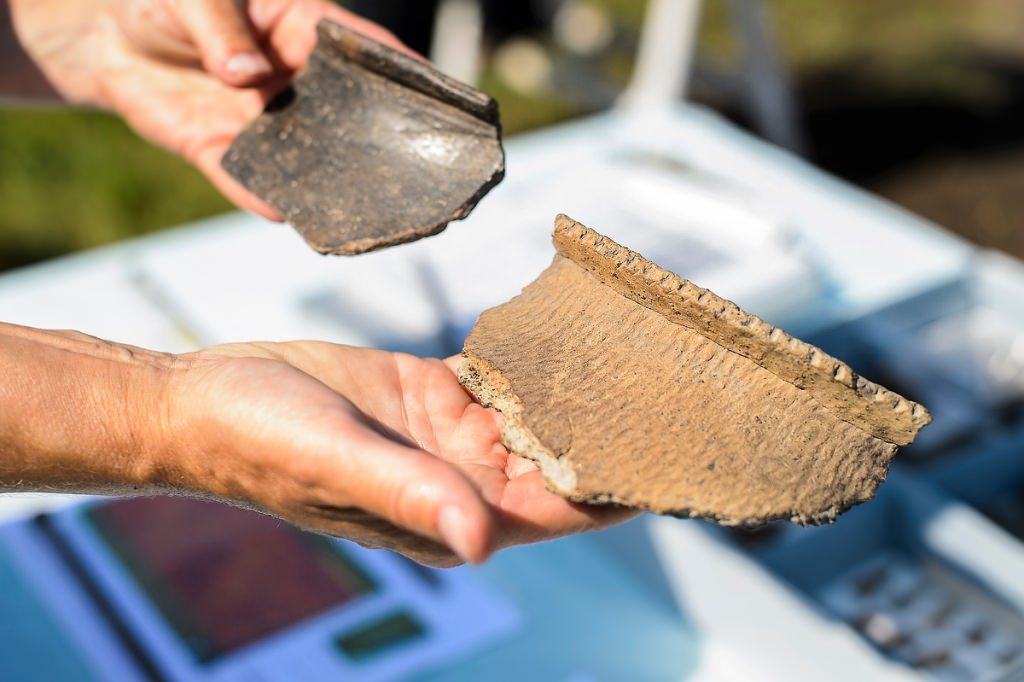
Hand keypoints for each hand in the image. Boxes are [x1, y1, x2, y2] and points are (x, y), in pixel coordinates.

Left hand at [7, 0, 406, 217]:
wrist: (102, 37)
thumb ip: (220, 28)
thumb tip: (248, 76)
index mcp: (299, 31)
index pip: (362, 53)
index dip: (406, 75)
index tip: (448, 102)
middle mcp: (292, 84)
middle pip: (349, 116)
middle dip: (384, 140)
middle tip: (425, 167)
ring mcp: (259, 123)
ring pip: (306, 158)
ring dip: (330, 181)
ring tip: (367, 206)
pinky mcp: (220, 151)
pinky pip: (244, 181)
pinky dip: (260, 198)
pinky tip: (283, 214)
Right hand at [162, 342, 635, 565]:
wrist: (207, 401)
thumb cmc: (257, 443)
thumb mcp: (335, 460)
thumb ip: (409, 494)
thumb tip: (481, 542)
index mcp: (453, 512)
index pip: (563, 509)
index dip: (623, 488)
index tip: (681, 456)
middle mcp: (463, 479)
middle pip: (566, 460)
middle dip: (619, 432)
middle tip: (682, 387)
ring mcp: (451, 436)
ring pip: (540, 415)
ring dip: (585, 391)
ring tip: (644, 351)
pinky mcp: (433, 394)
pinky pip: (501, 377)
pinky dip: (536, 358)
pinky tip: (572, 330)